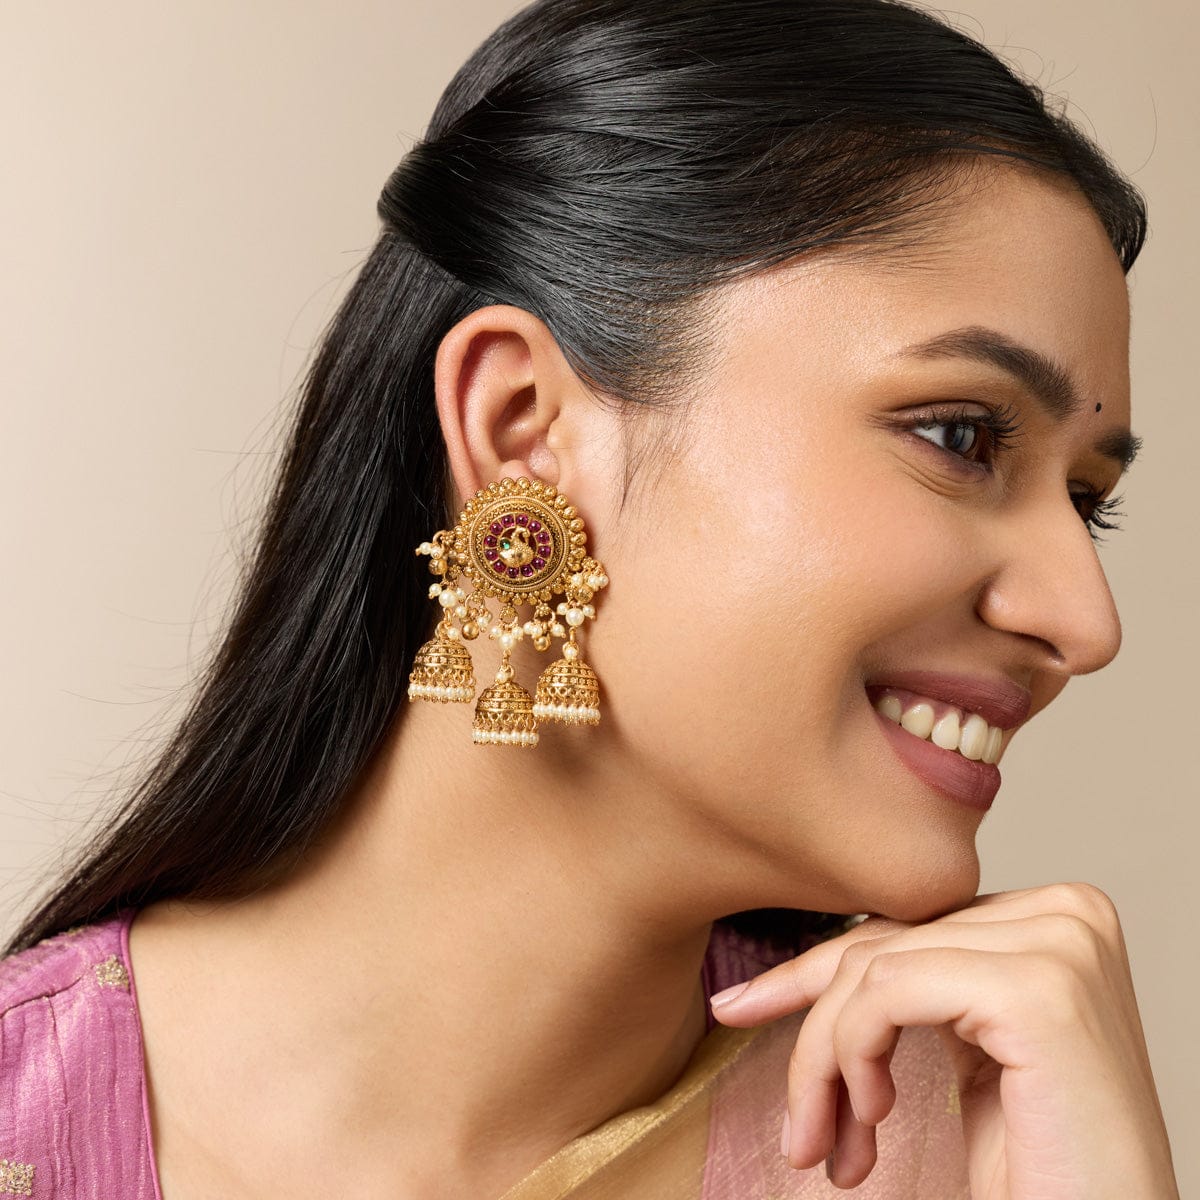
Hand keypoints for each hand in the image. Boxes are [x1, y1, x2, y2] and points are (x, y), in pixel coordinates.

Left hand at [708, 884, 1178, 1197]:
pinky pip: (885, 991)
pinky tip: (875, 1116)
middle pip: (885, 943)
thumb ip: (915, 986)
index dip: (815, 974)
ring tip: (834, 1146)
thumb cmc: (1045, 1169)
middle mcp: (1064, 913)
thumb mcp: (967, 1054)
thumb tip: (812, 961)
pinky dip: (853, 1053)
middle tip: (799, 1128)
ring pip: (873, 966)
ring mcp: (1057, 943)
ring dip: (828, 1062)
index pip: (906, 926)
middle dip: (819, 1034)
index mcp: (1054, 918)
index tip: (738, 1005)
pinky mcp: (1035, 988)